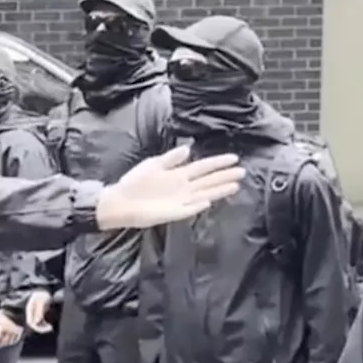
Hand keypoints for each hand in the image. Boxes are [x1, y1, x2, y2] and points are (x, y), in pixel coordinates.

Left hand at [0, 310, 22, 348]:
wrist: (15, 310)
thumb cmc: (3, 314)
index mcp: (3, 328)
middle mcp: (10, 332)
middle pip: (2, 342)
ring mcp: (15, 333)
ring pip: (8, 342)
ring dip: (2, 344)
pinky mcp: (19, 332)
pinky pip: (14, 341)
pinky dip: (9, 343)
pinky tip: (5, 342)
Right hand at [24, 291, 52, 332]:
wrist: (44, 290)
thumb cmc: (42, 294)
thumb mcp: (42, 301)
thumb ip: (39, 311)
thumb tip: (37, 321)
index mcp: (30, 310)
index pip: (30, 322)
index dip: (37, 327)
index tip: (46, 326)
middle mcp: (31, 313)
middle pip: (33, 325)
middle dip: (41, 329)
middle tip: (50, 327)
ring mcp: (35, 314)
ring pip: (37, 325)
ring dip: (43, 327)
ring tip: (50, 327)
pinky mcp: (39, 315)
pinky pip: (41, 323)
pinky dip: (45, 325)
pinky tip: (50, 325)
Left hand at [97, 146, 243, 229]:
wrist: (120, 201)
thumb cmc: (135, 182)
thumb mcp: (153, 164)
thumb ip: (171, 158)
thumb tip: (188, 149)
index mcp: (179, 174)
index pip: (203, 167)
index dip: (218, 162)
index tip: (234, 158)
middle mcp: (183, 187)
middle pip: (208, 180)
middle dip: (225, 176)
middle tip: (242, 172)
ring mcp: (180, 200)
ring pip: (204, 193)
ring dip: (218, 190)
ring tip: (235, 185)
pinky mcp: (173, 213)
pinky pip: (189, 209)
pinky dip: (197, 205)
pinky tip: (208, 201)